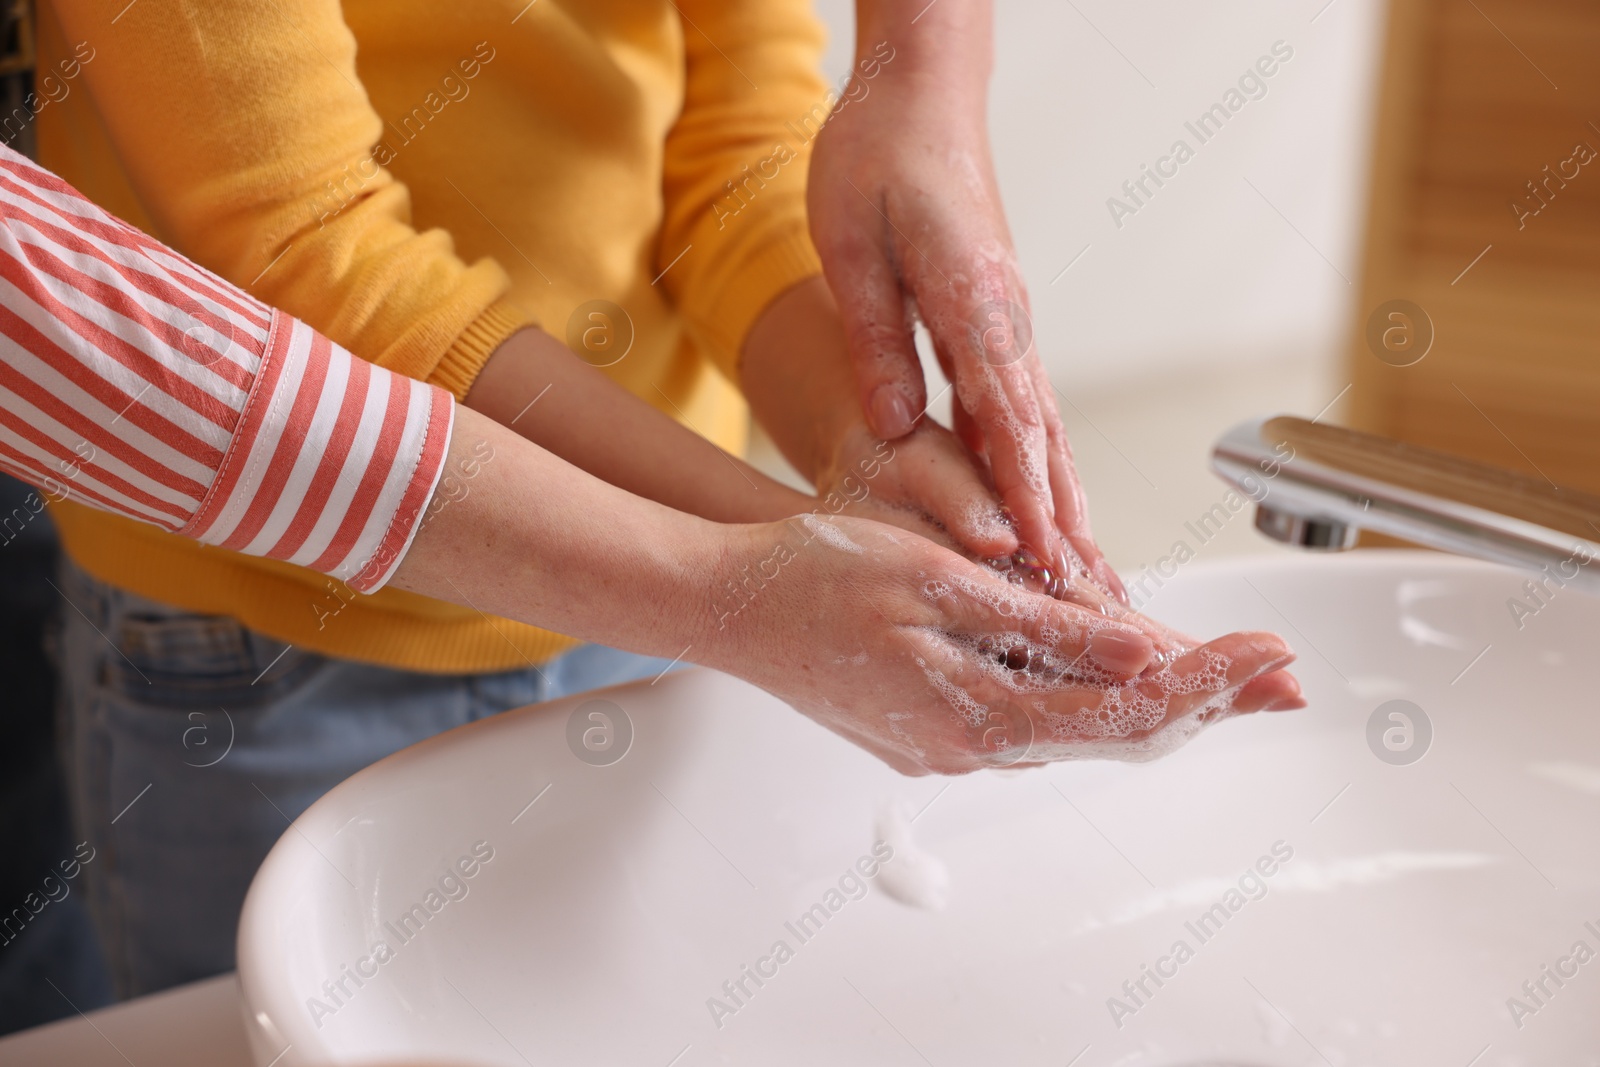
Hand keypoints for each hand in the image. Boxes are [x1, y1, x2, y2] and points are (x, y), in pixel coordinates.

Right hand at [705, 514, 1298, 774]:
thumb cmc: (813, 577)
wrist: (724, 604)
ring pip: (1075, 728)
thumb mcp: (937, 580)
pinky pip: (1029, 717)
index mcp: (975, 713)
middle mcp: (969, 749)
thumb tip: (1145, 652)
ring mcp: (947, 748)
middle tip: (1281, 674)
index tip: (1275, 653)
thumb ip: (1044, 626)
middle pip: (1114, 734)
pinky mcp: (930, 731)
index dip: (1211, 681)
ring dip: (1150, 696)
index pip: (1126, 709)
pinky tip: (1116, 666)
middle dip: (1204, 700)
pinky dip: (1085, 691)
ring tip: (1223, 665)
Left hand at [807, 15, 1122, 600]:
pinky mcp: (996, 323)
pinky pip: (1023, 408)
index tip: (1041, 555)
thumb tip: (892, 421)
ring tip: (1084, 569)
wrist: (916, 96)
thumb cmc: (876, 156)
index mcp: (973, 301)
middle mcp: (1005, 320)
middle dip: (1063, 517)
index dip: (1024, 493)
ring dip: (1063, 498)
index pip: (1006, 417)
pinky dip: (1039, 463)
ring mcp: (1008, 324)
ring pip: (1044, 428)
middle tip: (1085, 592)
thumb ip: (876, 336)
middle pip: (1043, 436)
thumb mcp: (851, 243)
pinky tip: (1042, 500)